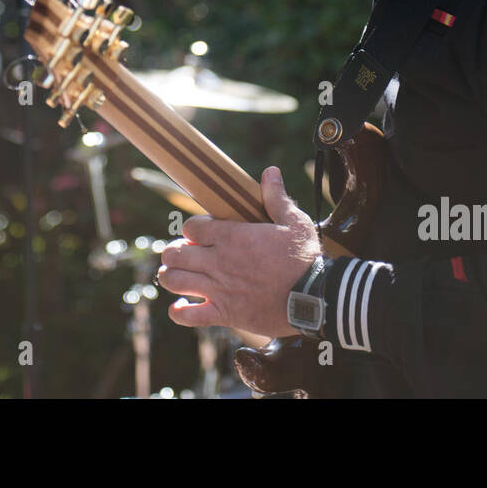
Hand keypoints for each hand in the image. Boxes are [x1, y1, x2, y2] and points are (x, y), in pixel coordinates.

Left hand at [157, 166, 318, 339]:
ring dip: (171, 277)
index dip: (193, 228)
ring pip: (174, 281)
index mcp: (232, 237)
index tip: (202, 233)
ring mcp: (219, 289)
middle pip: (175, 253)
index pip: (191, 227)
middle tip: (184, 254)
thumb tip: (270, 171)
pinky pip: (189, 316)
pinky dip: (179, 312)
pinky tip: (181, 306)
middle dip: (174, 252)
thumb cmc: (305, 258)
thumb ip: (276, 197)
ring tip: (177, 275)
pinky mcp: (224, 313)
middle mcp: (219, 261)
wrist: (315, 297)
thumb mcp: (294, 221)